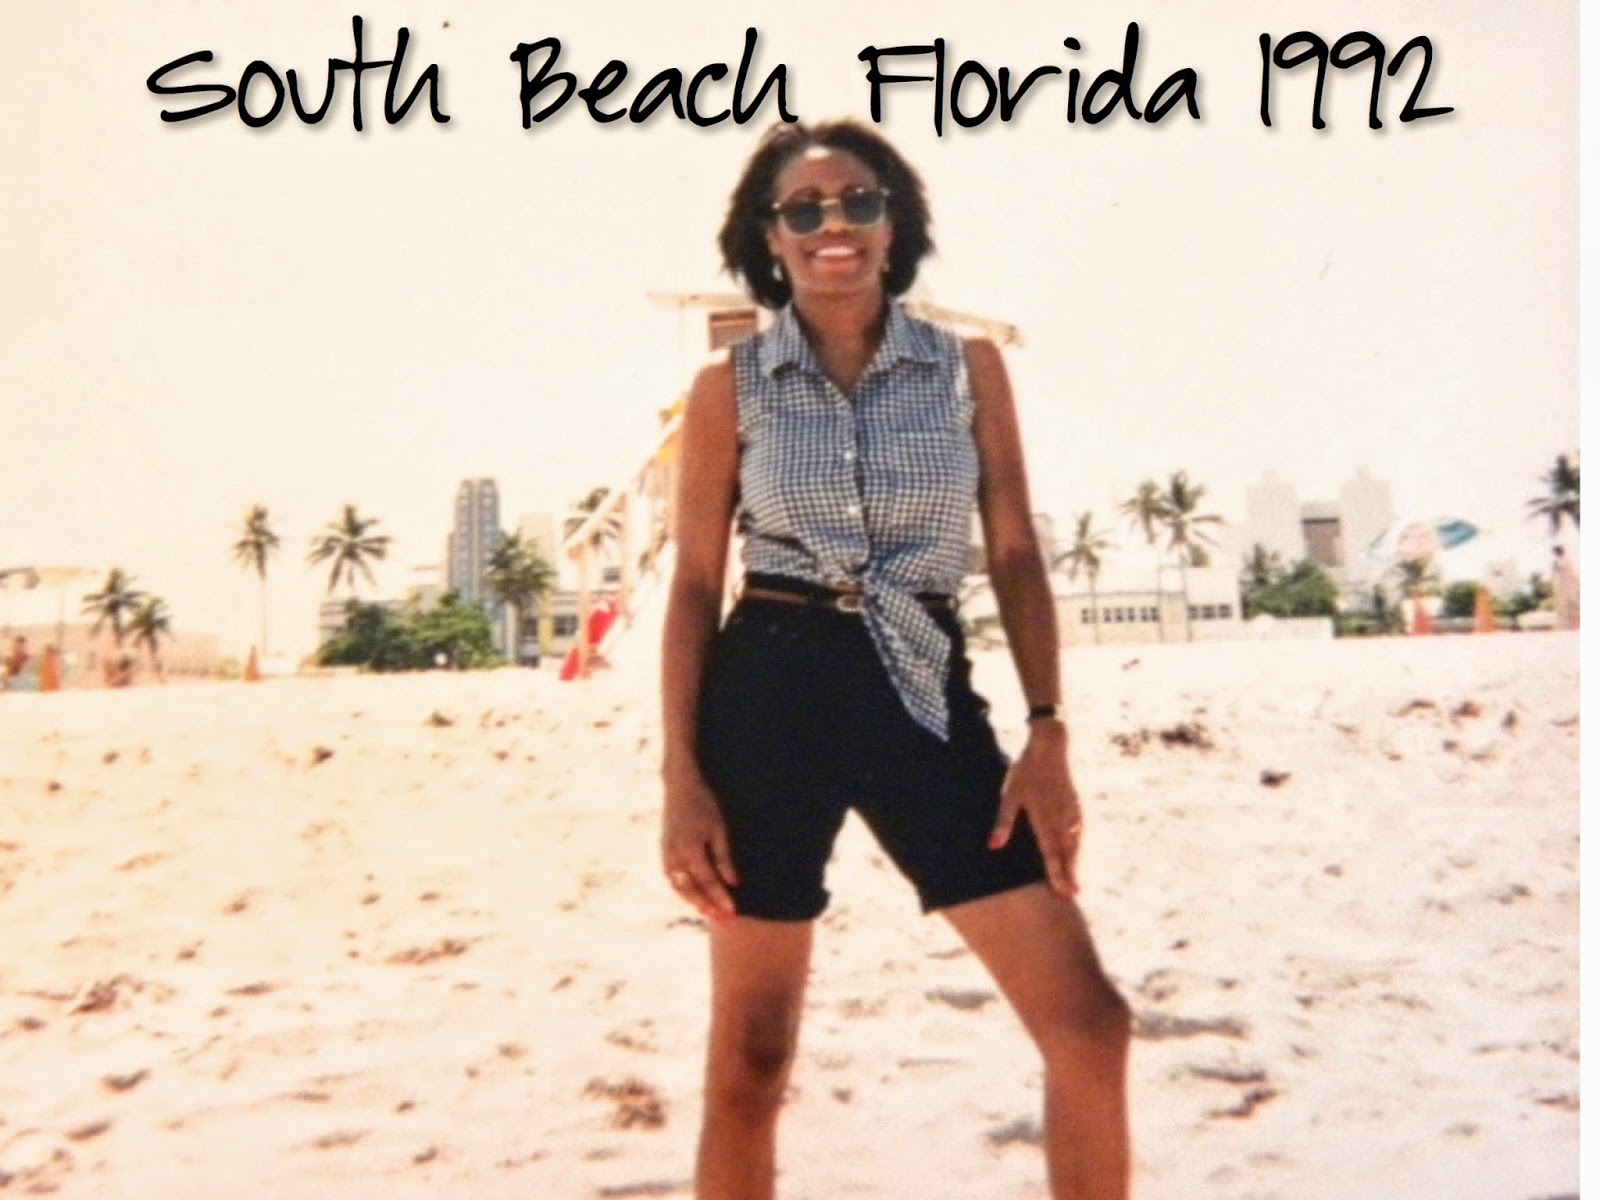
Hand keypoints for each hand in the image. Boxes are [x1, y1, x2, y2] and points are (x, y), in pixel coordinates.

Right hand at [661, 763, 738, 920]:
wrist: (679, 786)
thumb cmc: (704, 804)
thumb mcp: (719, 829)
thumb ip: (724, 859)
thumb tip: (733, 884)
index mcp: (689, 851)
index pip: (708, 882)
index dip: (720, 899)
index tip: (733, 912)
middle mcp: (674, 857)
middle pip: (691, 891)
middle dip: (707, 907)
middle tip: (724, 920)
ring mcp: (666, 855)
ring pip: (679, 888)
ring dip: (694, 902)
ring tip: (711, 913)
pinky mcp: (664, 852)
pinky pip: (674, 879)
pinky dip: (685, 890)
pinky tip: (696, 896)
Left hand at [989, 723, 1081, 897]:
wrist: (1051, 747)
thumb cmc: (1025, 771)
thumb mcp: (1009, 795)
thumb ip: (1003, 823)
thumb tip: (993, 847)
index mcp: (1043, 818)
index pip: (1051, 852)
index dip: (1057, 873)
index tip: (1062, 892)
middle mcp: (1060, 818)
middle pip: (1067, 852)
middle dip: (1070, 875)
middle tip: (1073, 896)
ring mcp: (1071, 812)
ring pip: (1075, 844)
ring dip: (1076, 864)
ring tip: (1076, 883)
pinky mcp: (1075, 806)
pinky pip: (1079, 832)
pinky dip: (1078, 848)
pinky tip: (1077, 855)